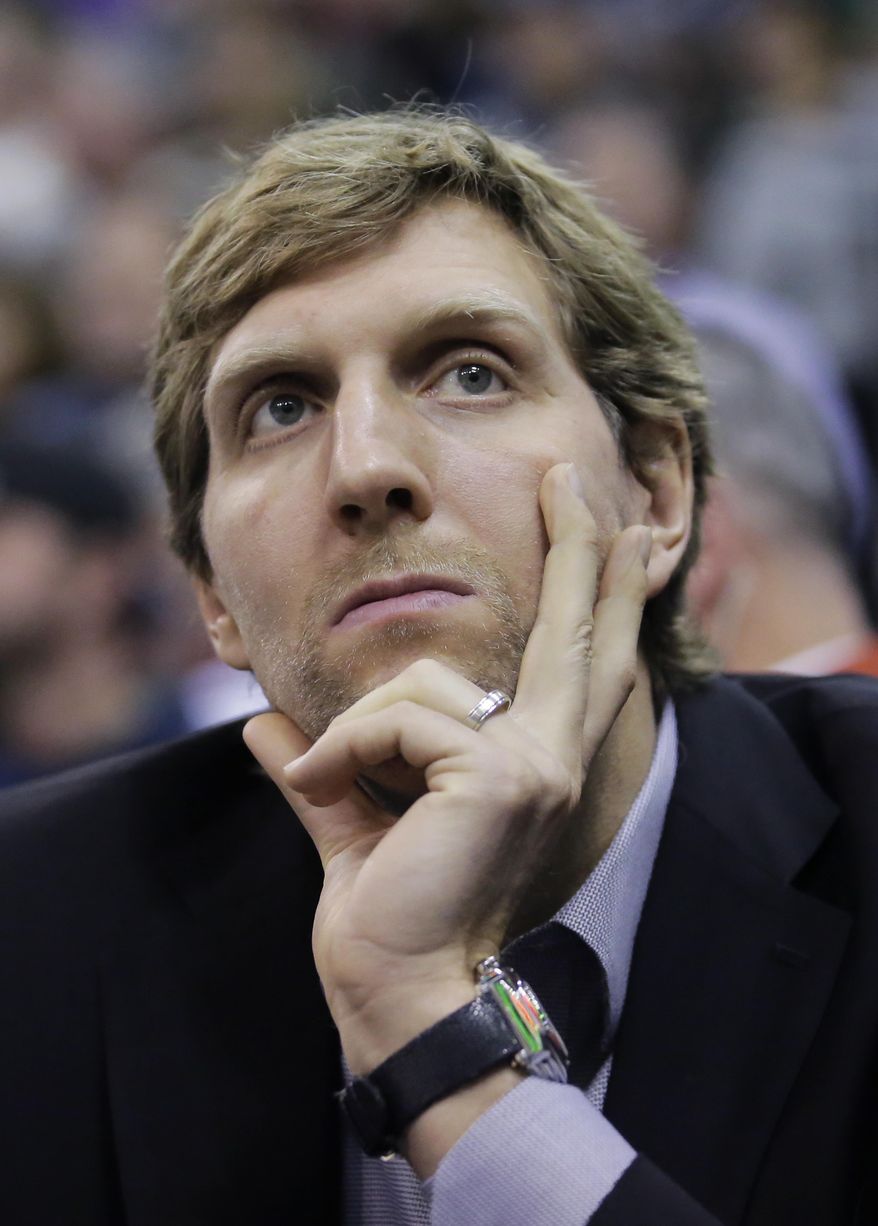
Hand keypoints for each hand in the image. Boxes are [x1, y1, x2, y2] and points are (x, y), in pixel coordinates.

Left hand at [244, 463, 650, 1072]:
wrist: (396, 993)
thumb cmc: (387, 918)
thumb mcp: (355, 823)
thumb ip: (323, 769)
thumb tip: (266, 729)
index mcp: (533, 763)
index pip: (575, 661)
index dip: (593, 594)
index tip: (611, 531)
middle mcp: (551, 756)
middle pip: (573, 630)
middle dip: (575, 548)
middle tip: (573, 478)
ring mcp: (535, 764)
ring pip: (421, 681)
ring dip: (354, 731)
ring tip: (332, 784)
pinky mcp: (497, 775)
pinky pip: (397, 719)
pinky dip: (342, 751)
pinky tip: (328, 789)